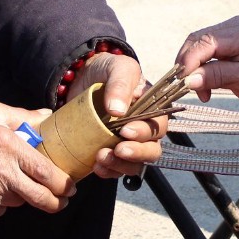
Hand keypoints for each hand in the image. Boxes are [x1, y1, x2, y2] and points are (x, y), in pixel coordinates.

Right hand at [0, 101, 73, 217]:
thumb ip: (24, 116)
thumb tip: (49, 117)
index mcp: (10, 148)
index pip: (47, 172)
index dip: (64, 184)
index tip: (71, 187)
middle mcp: (3, 173)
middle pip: (41, 198)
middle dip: (57, 202)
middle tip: (62, 200)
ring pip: (21, 202)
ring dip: (24, 196)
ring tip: (15, 181)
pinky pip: (3, 209)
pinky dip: (4, 202)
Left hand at [69, 52, 166, 177]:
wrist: (80, 78)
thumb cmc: (106, 70)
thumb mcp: (116, 67)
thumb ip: (120, 84)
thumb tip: (118, 111)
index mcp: (152, 108)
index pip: (158, 126)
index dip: (144, 132)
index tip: (125, 131)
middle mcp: (144, 128)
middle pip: (152, 150)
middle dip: (137, 153)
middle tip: (118, 150)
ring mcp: (127, 143)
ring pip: (136, 164)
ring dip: (121, 165)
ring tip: (101, 159)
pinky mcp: (111, 152)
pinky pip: (117, 170)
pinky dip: (109, 171)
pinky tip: (97, 167)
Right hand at [175, 16, 238, 104]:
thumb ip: (218, 77)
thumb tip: (189, 80)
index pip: (208, 41)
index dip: (190, 60)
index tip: (182, 81)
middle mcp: (236, 25)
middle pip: (198, 39)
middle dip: (188, 65)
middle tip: (186, 89)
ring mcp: (229, 28)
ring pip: (197, 43)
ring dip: (192, 67)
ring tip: (199, 90)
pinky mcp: (224, 35)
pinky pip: (202, 47)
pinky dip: (198, 65)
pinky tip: (203, 83)